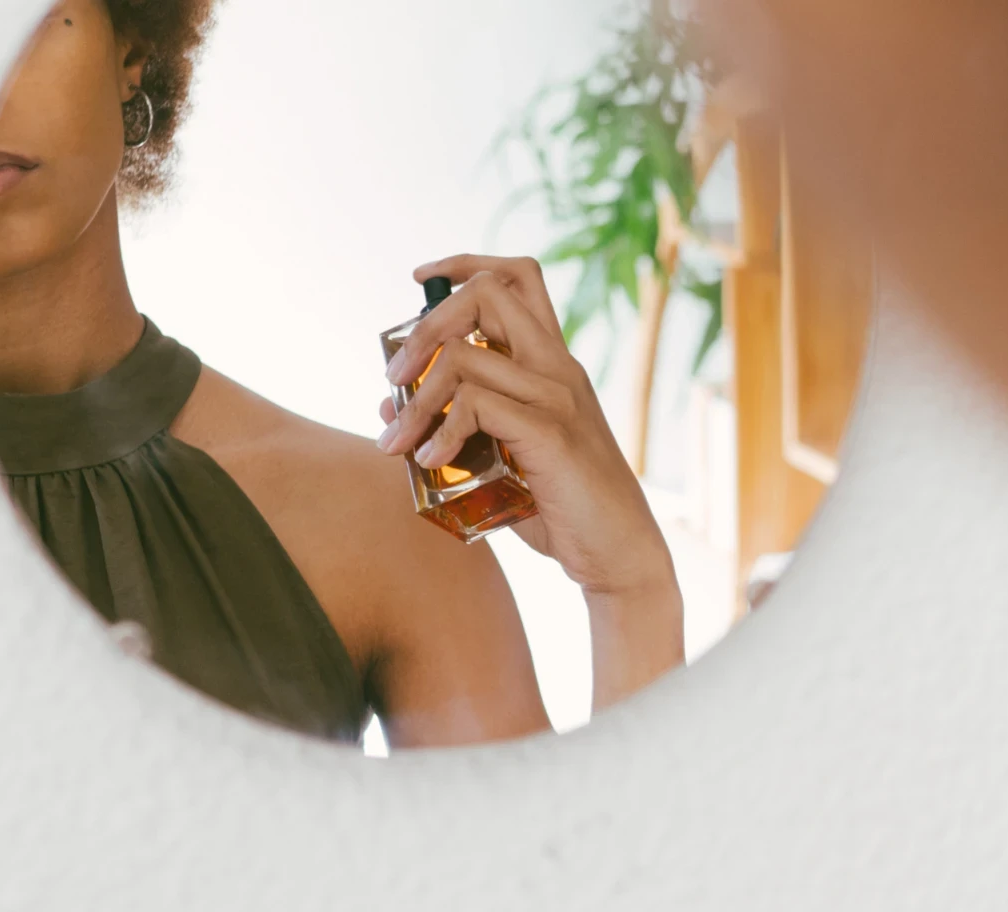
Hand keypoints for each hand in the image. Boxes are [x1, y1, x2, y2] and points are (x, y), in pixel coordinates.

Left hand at [375, 254, 675, 599]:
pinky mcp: (551, 433)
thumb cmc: (562, 507)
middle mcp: (557, 367)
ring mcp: (557, 396)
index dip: (464, 263)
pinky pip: (475, 407)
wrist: (618, 552)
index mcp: (552, 363)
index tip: (421, 277)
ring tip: (397, 443)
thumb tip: (388, 408)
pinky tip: (430, 462)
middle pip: (487, 295)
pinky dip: (440, 432)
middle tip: (393, 375)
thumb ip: (455, 428)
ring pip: (463, 358)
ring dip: (415, 399)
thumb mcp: (502, 459)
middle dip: (424, 326)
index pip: (517, 276)